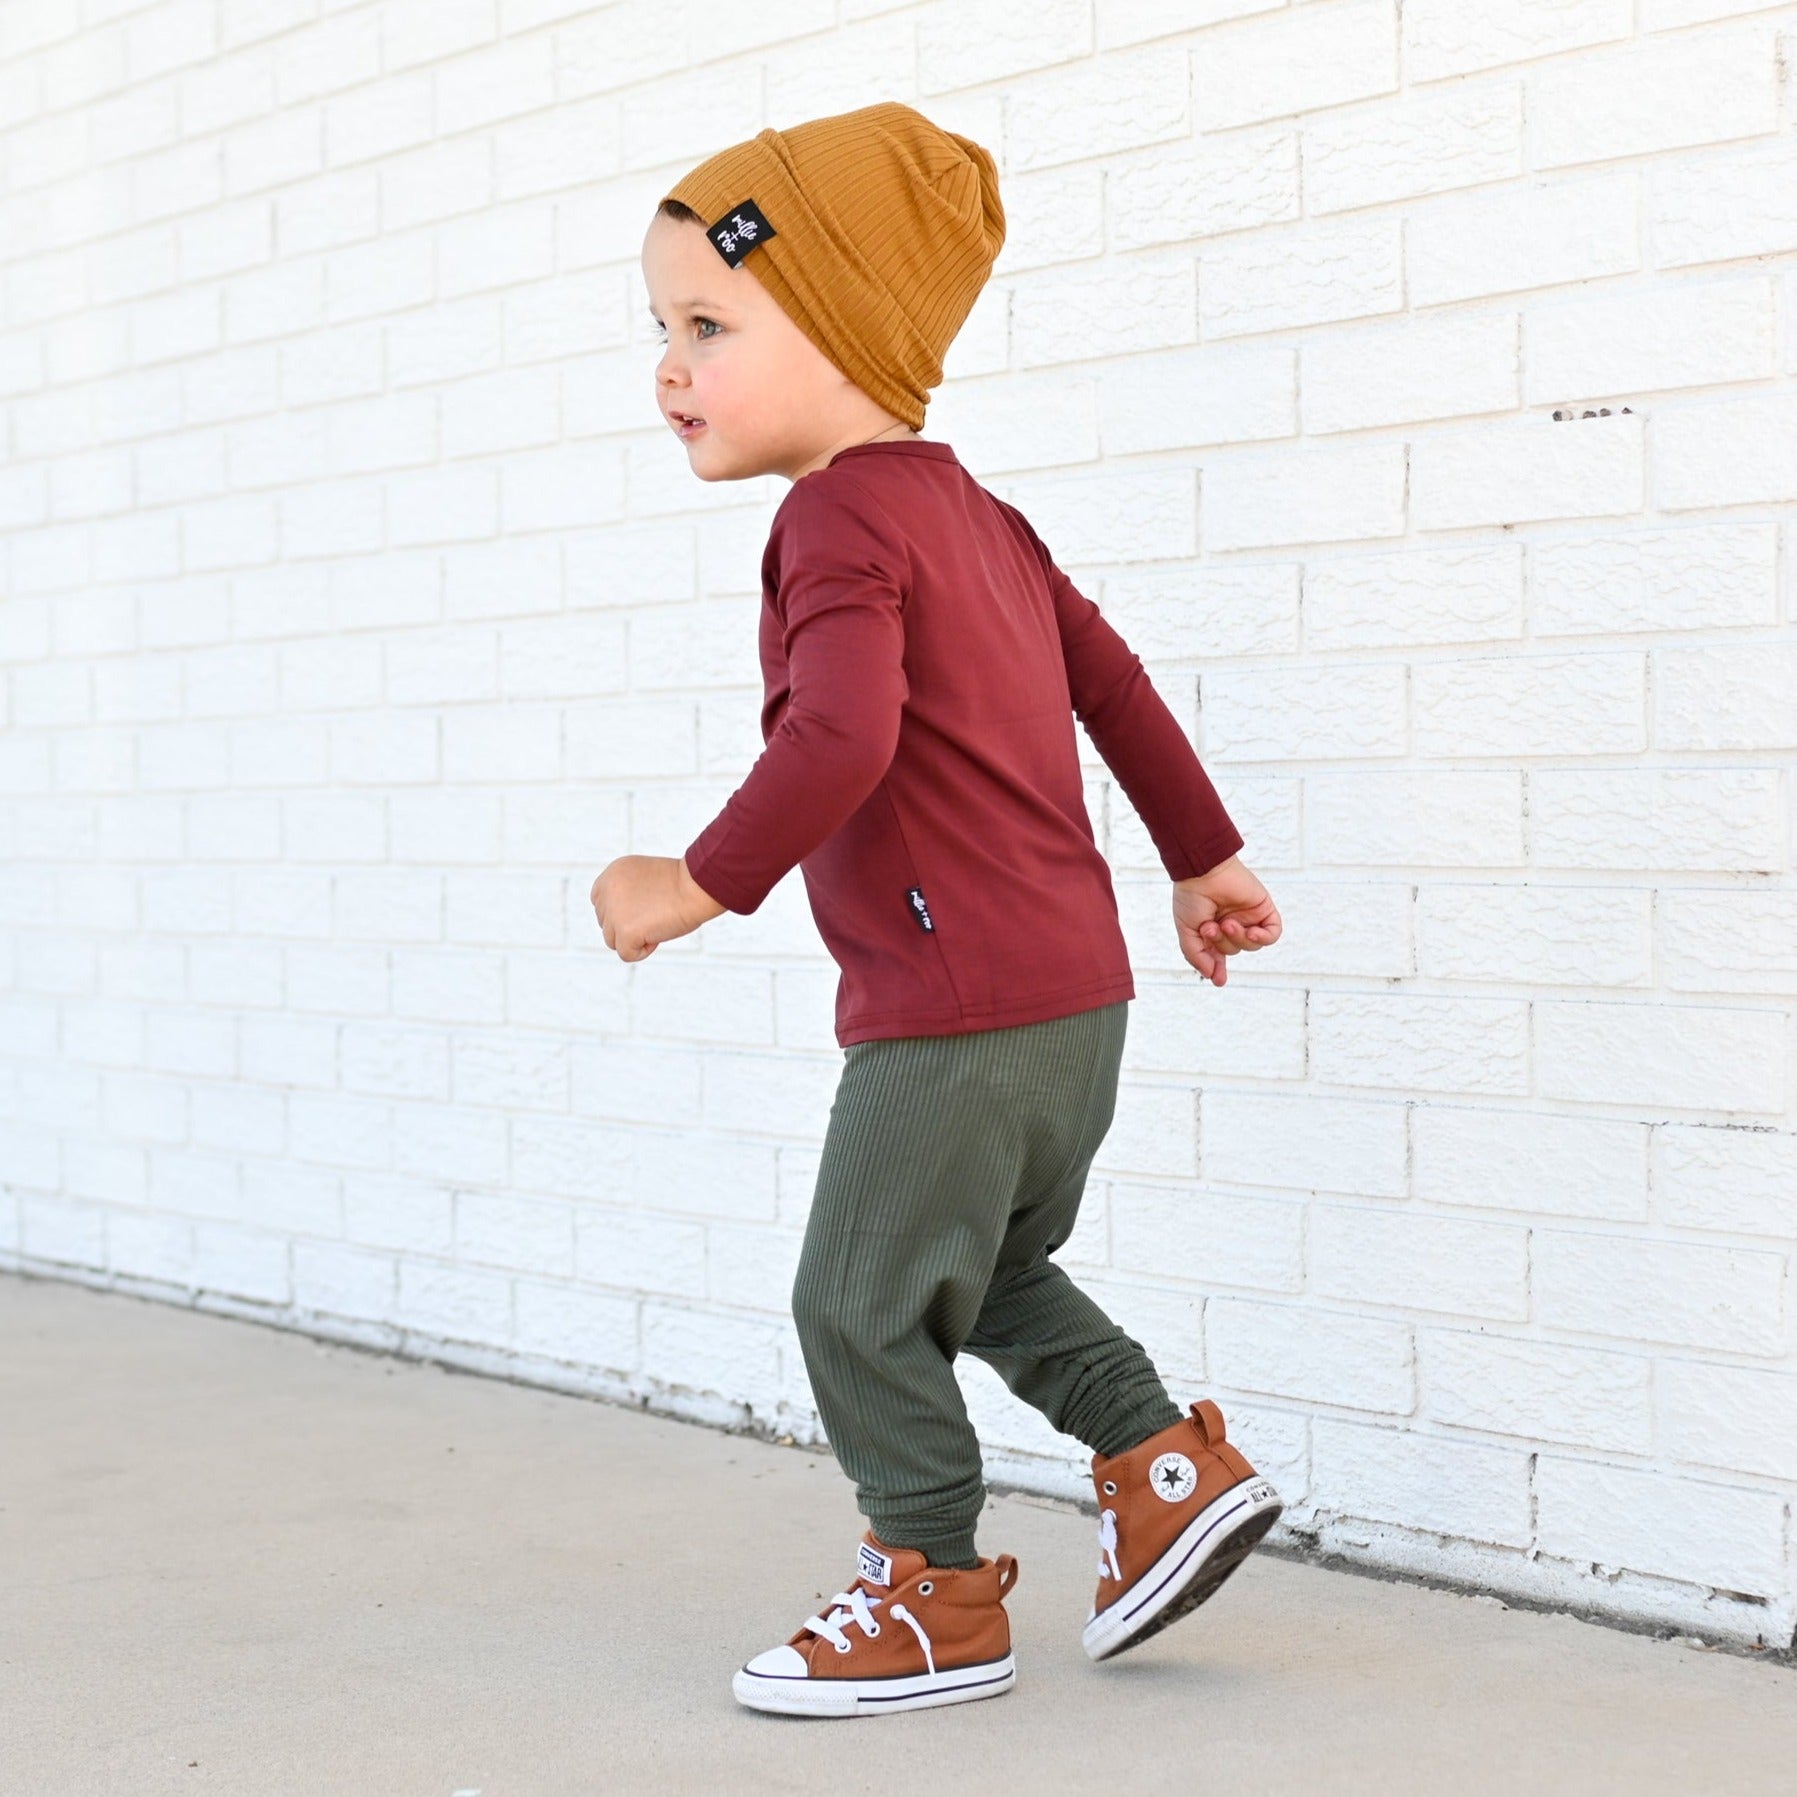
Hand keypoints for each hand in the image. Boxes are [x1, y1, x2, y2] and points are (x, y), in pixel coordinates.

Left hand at [590, 855, 725, 961]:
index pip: (599, 903)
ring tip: (657, 923)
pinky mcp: (625, 931)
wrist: (696, 886)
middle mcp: (607, 891)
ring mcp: (614, 912)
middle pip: (606, 923)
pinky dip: (643, 951)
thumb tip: (620, 920)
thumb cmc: (681, 883)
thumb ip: (626, 893)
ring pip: (613, 940)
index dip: (622, 911)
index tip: (644, 908)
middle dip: (629, 925)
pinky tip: (659, 934)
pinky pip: (626, 954)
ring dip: (635, 938)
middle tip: (656, 912)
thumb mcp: (644, 879)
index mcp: (612, 874)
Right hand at [1171, 854, 1281, 986]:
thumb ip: (1196, 955)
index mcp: (1213, 931)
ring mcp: (1248, 918)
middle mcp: (1231, 925)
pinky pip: (1272, 934)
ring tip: (1226, 922)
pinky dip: (1263, 938)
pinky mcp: (1263, 909)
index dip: (1219, 969)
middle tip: (1210, 927)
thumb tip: (1212, 976)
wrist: (1203, 871)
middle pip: (1234, 950)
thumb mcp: (1186, 930)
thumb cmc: (1191, 897)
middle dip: (1222, 943)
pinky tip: (1251, 932)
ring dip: (1238, 938)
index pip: (1219, 956)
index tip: (1218, 980)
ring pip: (1252, 945)